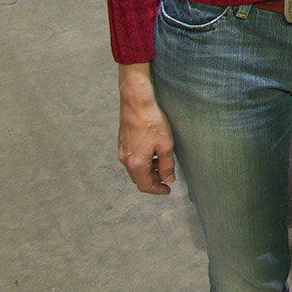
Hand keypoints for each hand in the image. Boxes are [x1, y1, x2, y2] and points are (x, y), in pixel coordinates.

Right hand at [118, 62, 176, 194]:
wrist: (136, 102)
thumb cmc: (152, 121)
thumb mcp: (165, 145)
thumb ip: (167, 165)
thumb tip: (168, 179)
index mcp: (136, 163)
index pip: (145, 185)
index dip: (157, 190)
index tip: (167, 189)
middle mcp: (126, 159)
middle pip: (139, 177)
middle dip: (153, 179)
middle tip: (167, 176)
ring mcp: (122, 150)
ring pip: (135, 167)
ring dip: (149, 169)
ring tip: (163, 162)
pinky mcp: (123, 141)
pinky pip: (133, 157)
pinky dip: (143, 160)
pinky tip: (154, 151)